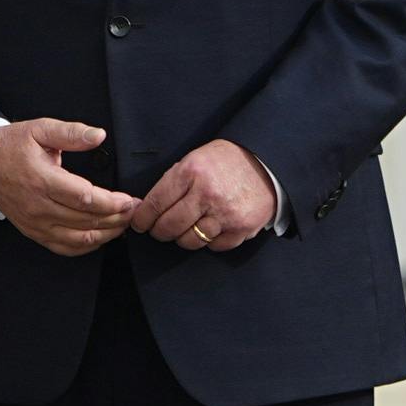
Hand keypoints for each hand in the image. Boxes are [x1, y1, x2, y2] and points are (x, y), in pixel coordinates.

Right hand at [0, 119, 139, 258]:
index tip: (130, 199)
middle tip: (135, 210)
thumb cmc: (11, 146)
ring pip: (79, 238)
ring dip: (106, 234)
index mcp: (42, 179)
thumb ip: (71, 132)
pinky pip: (64, 247)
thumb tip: (99, 136)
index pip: (85, 198)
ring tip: (123, 224)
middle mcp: (38, 206)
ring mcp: (35, 222)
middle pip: (86, 220)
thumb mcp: (40, 129)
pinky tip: (101, 237)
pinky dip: (86, 246)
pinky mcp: (33, 232)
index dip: (112, 202)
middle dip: (116, 218)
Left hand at [132, 141, 279, 253]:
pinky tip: (209, 230)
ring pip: (190, 241)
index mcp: (190, 172)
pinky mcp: (242, 228)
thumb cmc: (224, 161)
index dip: (143, 218)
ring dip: (183, 238)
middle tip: (159, 230)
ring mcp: (226, 213)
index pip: (155, 204)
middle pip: (169, 227)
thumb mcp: (194, 159)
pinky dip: (209, 242)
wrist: (265, 162)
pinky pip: (215, 246)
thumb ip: (172, 182)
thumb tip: (146, 207)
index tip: (139, 224)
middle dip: (159, 232)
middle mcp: (207, 194)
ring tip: (184, 230)